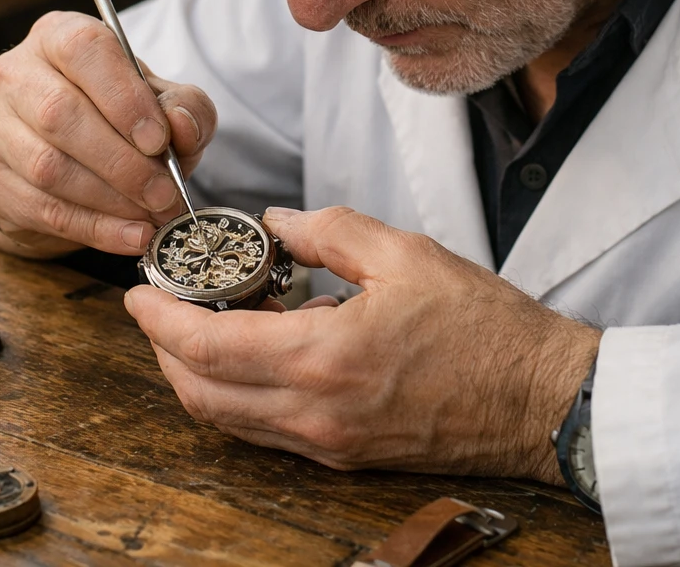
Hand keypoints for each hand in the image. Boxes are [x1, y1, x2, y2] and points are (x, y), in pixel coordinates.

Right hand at [0, 10, 216, 255]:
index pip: (84, 51)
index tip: (159, 140)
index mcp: (59, 36)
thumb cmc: (122, 116)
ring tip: (154, 216)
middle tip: (164, 194)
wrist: (71, 155)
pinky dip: (94, 228)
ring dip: (110, 200)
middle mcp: (16, 73)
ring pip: (47, 167)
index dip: (123, 97)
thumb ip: (185, 106)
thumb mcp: (165, 101)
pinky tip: (131, 237)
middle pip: (59, 114)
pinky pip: (41, 209)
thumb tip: (180, 125)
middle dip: (122, 163)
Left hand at [124, 206, 600, 481]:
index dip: (159, 320)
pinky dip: (240, 393)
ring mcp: (328, 443)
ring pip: (227, 419)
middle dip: (164, 350)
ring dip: (198, 375)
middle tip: (163, 305)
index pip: (207, 348)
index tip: (139, 290)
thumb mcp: (406, 254)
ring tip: (207, 322)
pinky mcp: (344, 456)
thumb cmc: (486, 330)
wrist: (540, 400)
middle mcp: (315, 414)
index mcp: (325, 359)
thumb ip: (328, 230)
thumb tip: (276, 222)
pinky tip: (260, 352)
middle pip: (200, 394)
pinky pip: (266, 430)